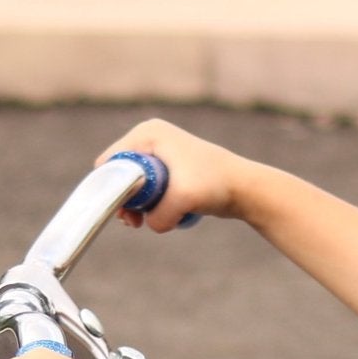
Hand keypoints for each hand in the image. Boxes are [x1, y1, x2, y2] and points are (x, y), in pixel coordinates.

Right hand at [95, 119, 255, 231]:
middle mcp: (151, 138)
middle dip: (125, 201)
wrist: (246, 188)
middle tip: (134, 223)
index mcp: (148, 133)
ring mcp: (161, 153)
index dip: (111, 188)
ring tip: (146, 222)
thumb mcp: (182, 199)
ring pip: (135, 186)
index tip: (124, 213)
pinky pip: (149, 190)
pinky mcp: (171, 170)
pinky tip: (165, 216)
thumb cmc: (216, 185)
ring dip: (139, 207)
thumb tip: (151, 225)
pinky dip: (153, 205)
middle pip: (120, 174)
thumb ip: (158, 215)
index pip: (111, 162)